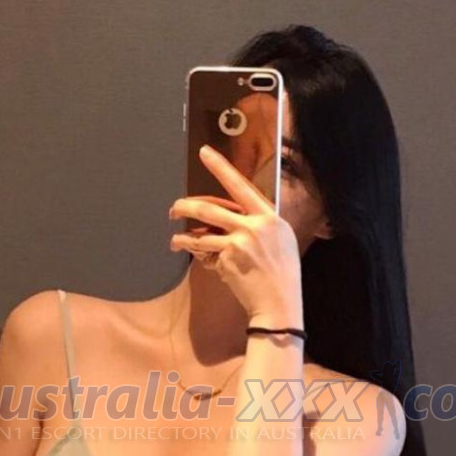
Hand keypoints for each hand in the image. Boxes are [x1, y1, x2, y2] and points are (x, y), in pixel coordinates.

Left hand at [169, 144, 303, 322]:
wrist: (279, 302)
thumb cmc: (282, 274)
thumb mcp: (281, 240)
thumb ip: (260, 224)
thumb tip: (235, 215)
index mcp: (269, 217)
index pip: (241, 186)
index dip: (221, 168)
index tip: (204, 152)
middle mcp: (254, 226)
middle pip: (209, 208)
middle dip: (185, 206)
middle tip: (174, 209)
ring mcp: (238, 243)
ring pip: (199, 232)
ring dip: (182, 237)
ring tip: (175, 241)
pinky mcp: (227, 260)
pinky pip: (205, 254)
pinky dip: (199, 257)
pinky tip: (200, 261)